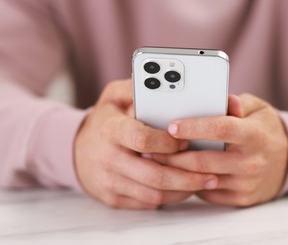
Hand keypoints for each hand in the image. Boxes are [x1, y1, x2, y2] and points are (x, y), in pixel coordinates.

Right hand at [74, 80, 218, 208]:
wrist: (76, 152)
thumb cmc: (104, 121)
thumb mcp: (113, 96)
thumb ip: (135, 87)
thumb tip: (163, 83)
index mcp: (110, 129)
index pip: (142, 139)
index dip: (169, 143)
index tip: (187, 141)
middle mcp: (107, 158)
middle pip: (154, 175)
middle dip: (187, 176)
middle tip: (212, 173)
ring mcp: (109, 181)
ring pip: (154, 194)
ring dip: (183, 190)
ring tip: (204, 182)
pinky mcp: (113, 198)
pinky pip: (147, 203)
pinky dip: (170, 198)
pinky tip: (184, 189)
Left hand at [152, 94, 287, 206]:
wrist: (287, 161)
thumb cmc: (264, 130)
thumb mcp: (257, 109)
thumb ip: (237, 102)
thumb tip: (221, 98)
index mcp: (254, 135)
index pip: (221, 129)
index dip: (194, 127)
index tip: (171, 125)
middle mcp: (251, 161)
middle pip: (203, 160)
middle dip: (173, 155)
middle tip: (151, 148)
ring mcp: (245, 184)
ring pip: (201, 179)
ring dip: (176, 171)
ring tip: (157, 160)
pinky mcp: (240, 199)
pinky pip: (207, 193)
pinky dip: (190, 183)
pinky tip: (178, 174)